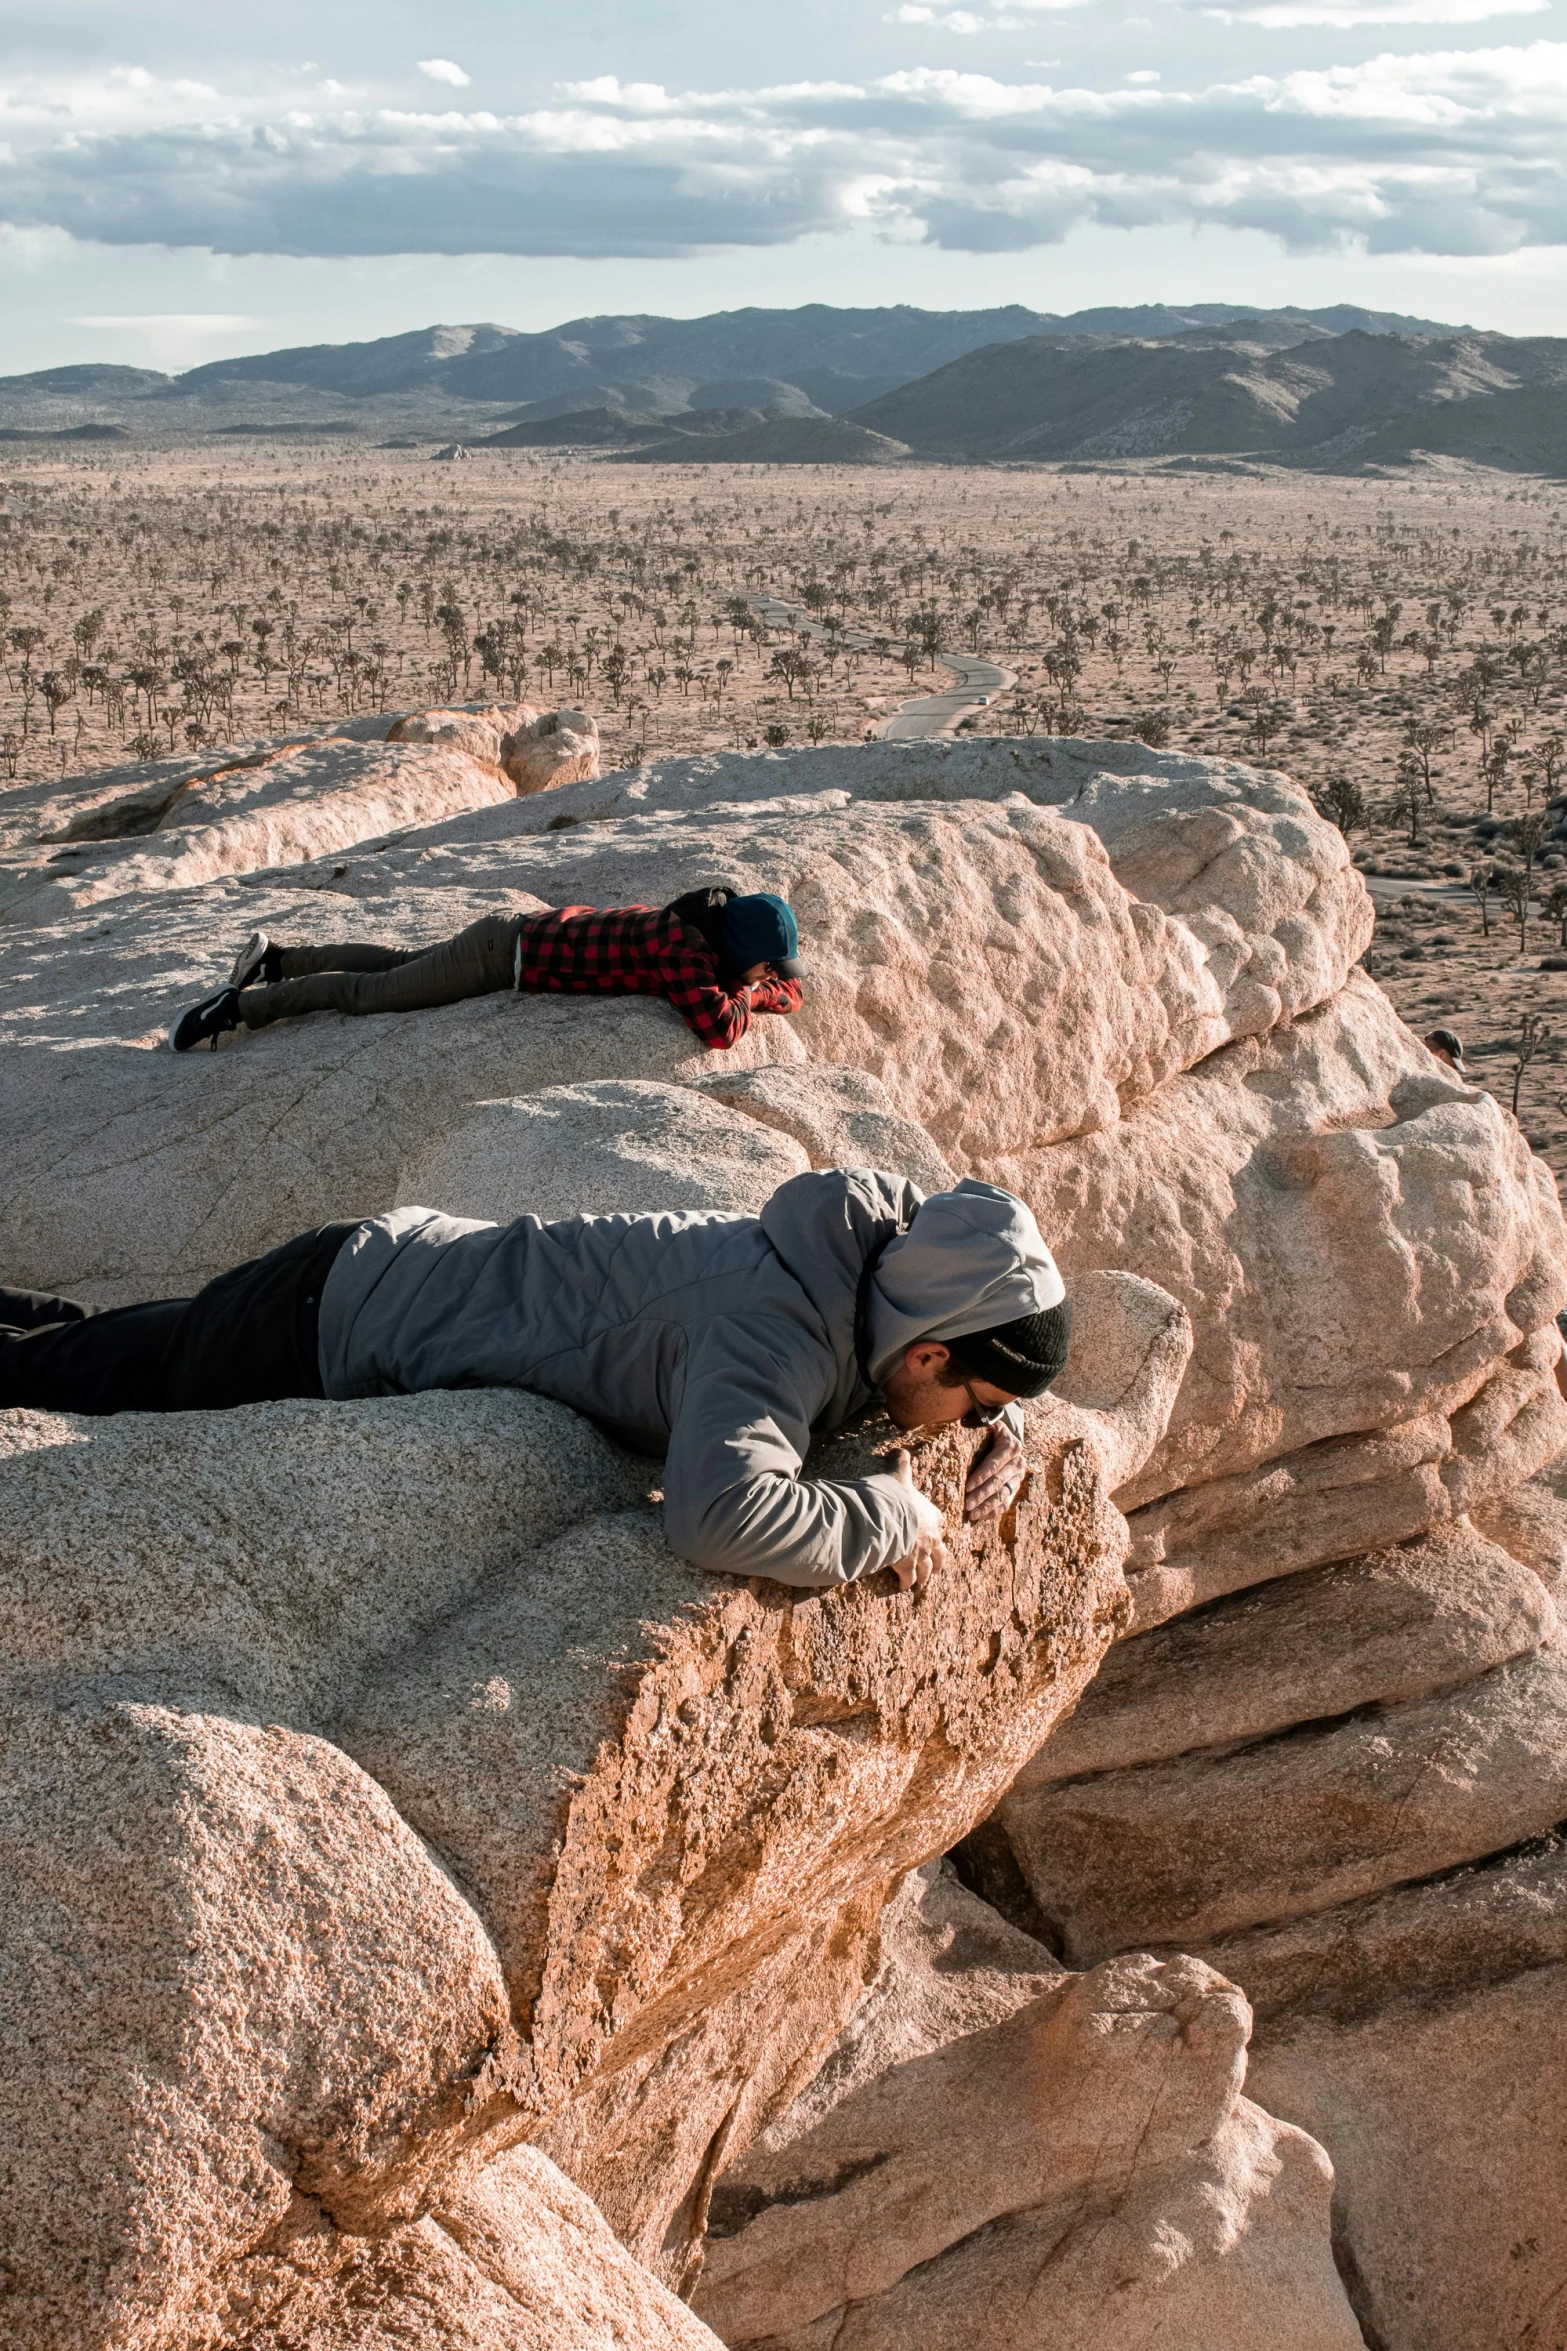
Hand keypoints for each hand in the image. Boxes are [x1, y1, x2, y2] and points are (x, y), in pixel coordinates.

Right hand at [890, 1449, 948, 1590]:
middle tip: (935, 1566)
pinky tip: (902, 1586)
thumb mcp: (898, 1474)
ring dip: (925, 1575)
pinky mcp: (908, 1566)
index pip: (940, 1523)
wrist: (887, 1519)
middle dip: (938, 1560)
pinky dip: (906, 1582)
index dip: (937, 1528)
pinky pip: (909, 1578)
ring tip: (920, 1581)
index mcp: (931, 1516)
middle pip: (940, 1553)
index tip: (935, 1532)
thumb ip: (900, 1463)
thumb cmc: (894, 1496)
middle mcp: (931, 1537)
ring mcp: (921, 1554)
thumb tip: (899, 1450)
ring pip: (928, 1569)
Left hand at [963, 1422, 1025, 1523]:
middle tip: (966, 1505)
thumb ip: (978, 1425)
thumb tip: (963, 1424)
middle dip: (981, 1495)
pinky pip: (1005, 1503)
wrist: (1002, 1436)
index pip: (994, 1464)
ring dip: (986, 1506)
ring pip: (1002, 1495)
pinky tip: (980, 1517)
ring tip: (971, 1514)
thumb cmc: (986, 1431)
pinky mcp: (1015, 1488)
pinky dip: (992, 1511)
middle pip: (998, 1482)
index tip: (966, 1486)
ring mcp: (1018, 1477)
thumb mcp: (985, 1424)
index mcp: (1011, 1446)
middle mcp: (1018, 1462)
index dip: (980, 1476)